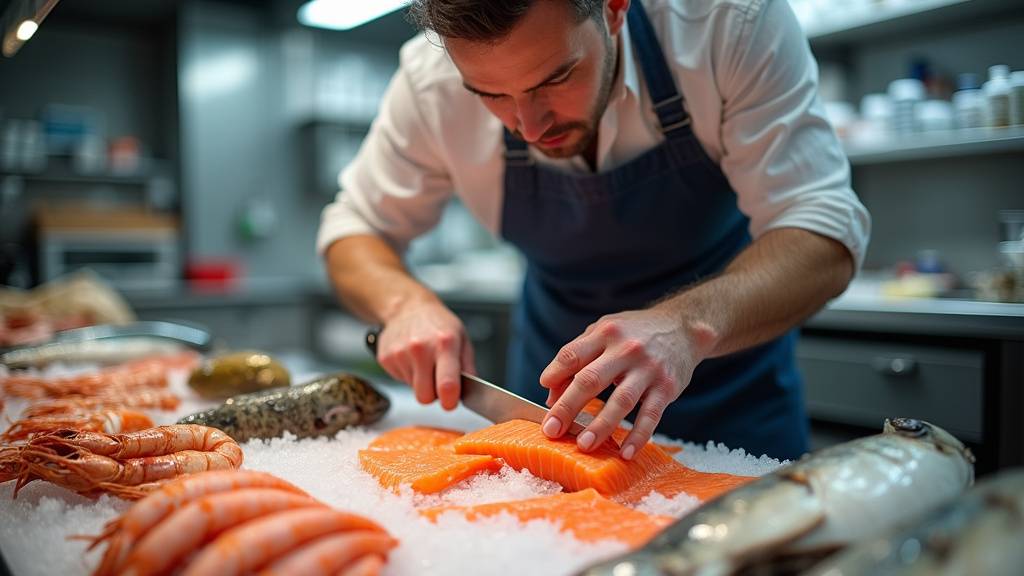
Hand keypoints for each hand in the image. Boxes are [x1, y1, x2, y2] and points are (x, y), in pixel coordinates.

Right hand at [375, 302, 475, 410]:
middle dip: (433, 394)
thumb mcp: (463, 340)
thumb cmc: (438, 325)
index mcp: (444, 344)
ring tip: (424, 362)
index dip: (449, 401)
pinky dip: (408, 374)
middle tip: (438, 380)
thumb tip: (472, 392)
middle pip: (425, 397)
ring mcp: (400, 353)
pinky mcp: (385, 358)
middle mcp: (420, 348)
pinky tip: (411, 358)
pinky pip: (400, 380)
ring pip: (413, 389)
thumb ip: (469, 368)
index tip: (450, 402)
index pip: (446, 385)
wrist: (408, 308)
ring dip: (420, 381)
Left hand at [538, 307, 714, 458]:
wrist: (684, 328)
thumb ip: (577, 357)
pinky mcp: (667, 388)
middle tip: (551, 430)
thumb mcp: (604, 333)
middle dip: (567, 407)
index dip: (555, 375)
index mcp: (605, 333)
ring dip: (600, 425)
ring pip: (621, 401)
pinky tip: (625, 453)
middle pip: (591, 380)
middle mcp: (626, 349)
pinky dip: (638, 436)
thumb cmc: (635, 333)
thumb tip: (552, 395)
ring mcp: (648, 369)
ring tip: (584, 445)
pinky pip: (651, 415)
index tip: (544, 396)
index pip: (572, 355)